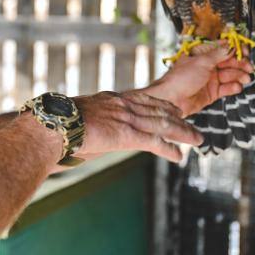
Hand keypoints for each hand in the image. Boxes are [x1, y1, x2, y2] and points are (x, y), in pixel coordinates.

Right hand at [71, 90, 203, 162]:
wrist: (57, 123)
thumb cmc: (60, 120)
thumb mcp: (81, 112)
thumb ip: (94, 117)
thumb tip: (91, 125)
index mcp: (113, 99)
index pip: (144, 100)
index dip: (163, 105)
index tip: (175, 109)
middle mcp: (123, 105)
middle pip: (158, 110)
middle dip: (179, 119)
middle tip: (192, 125)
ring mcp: (127, 118)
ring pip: (162, 124)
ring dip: (182, 133)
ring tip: (197, 139)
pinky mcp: (127, 134)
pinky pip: (154, 142)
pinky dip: (168, 149)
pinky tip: (179, 156)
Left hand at [145, 45, 252, 117]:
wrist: (171, 99)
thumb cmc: (181, 78)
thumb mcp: (201, 62)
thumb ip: (218, 54)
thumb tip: (231, 46)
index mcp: (201, 54)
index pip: (221, 48)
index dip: (234, 49)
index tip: (245, 51)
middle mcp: (206, 66)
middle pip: (228, 62)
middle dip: (240, 64)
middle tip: (249, 67)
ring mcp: (209, 79)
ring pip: (229, 75)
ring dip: (239, 75)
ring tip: (245, 78)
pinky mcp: (212, 93)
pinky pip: (226, 88)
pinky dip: (233, 87)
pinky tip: (237, 87)